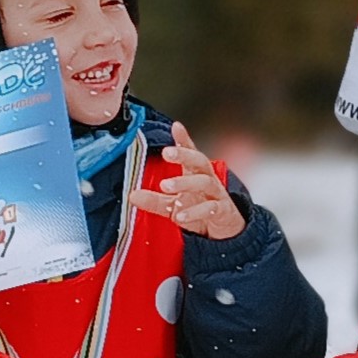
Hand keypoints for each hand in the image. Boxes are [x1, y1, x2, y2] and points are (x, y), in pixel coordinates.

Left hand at [131, 122, 245, 240]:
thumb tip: (132, 195)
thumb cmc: (199, 210)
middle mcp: (208, 180)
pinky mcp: (222, 211)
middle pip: (200, 161)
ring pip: (205, 182)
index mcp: (196, 174)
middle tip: (167, 153)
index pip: (191, 153)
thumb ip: (154, 199)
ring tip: (165, 186)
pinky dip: (195, 211)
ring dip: (185, 183)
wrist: (225, 230)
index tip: (175, 127)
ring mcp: (216, 194)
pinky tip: (180, 215)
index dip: (184, 140)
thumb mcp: (174, 205)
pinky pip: (211, 208)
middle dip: (185, 155)